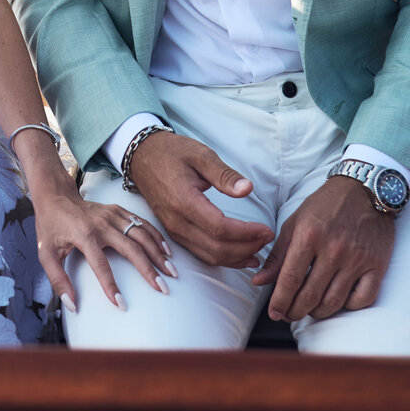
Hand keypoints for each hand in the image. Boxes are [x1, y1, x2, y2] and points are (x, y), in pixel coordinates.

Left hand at [30, 176, 175, 311]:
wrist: (55, 195)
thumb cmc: (50, 226)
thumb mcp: (45, 253)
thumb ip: (57, 280)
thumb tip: (72, 305)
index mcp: (84, 236)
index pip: (101, 266)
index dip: (111, 287)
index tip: (121, 305)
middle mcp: (102, 224)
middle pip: (131, 249)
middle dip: (149, 270)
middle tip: (163, 289)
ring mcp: (112, 215)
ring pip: (141, 234)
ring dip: (158, 253)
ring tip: (171, 271)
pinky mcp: (117, 210)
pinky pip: (140, 223)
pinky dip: (155, 235)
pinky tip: (166, 250)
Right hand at [128, 131, 271, 269]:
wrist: (142, 156)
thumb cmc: (172, 152)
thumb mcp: (200, 155)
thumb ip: (224, 174)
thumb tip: (248, 189)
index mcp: (183, 201)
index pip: (220, 228)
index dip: (246, 234)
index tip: (266, 230)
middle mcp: (176, 221)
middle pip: (216, 249)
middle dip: (246, 248)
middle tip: (267, 239)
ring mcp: (173, 230)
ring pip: (209, 256)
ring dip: (236, 258)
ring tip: (259, 251)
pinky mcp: (174, 233)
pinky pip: (200, 253)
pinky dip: (222, 258)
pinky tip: (238, 256)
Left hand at [251, 177, 394, 321]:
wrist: (364, 189)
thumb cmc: (325, 205)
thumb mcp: (295, 222)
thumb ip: (278, 254)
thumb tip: (259, 280)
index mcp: (309, 235)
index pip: (290, 279)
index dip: (279, 301)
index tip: (274, 312)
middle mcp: (333, 249)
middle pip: (310, 295)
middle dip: (295, 311)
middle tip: (289, 315)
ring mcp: (357, 259)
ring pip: (334, 302)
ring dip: (318, 312)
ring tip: (309, 310)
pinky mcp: (377, 265)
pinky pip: (363, 299)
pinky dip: (348, 307)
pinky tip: (338, 303)